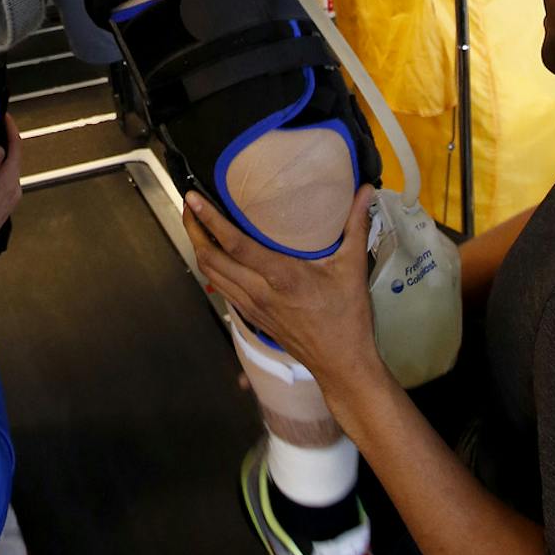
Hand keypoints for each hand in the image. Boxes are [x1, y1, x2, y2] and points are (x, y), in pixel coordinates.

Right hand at [0, 121, 21, 276]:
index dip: (11, 129)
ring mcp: (7, 200)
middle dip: (7, 138)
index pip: (16, 150)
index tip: (3, 114)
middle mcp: (13, 191)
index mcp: (7, 184)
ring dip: (2, 152)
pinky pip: (3, 178)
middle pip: (15, 158)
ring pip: (9, 168)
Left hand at [183, 184, 384, 425]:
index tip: (193, 198)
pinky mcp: (252, 316)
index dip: (211, 220)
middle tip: (189, 204)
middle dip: (194, 230)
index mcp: (281, 277)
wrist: (341, 365)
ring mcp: (252, 306)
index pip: (235, 245)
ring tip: (195, 223)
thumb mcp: (353, 269)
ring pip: (211, 274)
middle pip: (211, 259)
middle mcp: (258, 291)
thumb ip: (356, 226)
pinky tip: (215, 253)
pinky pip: (222, 286)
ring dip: (198, 247)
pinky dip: (212, 266)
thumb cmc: (347, 317)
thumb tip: (365, 189)